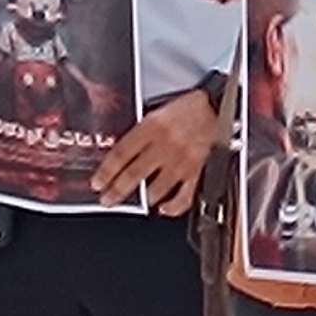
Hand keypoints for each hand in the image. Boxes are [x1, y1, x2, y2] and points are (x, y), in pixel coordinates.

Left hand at [95, 88, 222, 215]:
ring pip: (157, 188)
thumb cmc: (188, 109)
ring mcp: (183, 161)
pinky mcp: (199, 172)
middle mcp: (166, 145)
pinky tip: (164, 207)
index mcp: (153, 126)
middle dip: (117, 190)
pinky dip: (172, 206)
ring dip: (145, 198)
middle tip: (107, 200)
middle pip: (135, 173)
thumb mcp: (157, 112)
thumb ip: (141, 132)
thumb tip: (121, 154)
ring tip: (138, 201)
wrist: (218, 108)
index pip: (122, 153)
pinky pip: (184, 196)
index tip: (97, 183)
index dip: (107, 171)